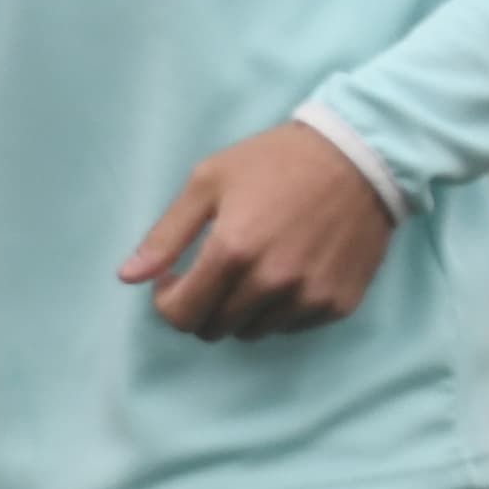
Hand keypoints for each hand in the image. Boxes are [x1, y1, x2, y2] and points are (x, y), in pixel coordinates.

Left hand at [119, 122, 397, 338]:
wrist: (360, 157)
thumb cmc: (277, 162)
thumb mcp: (209, 181)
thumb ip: (166, 234)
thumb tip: (127, 278)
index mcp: (232, 251)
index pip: (181, 315)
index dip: (167, 302)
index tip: (175, 279)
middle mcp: (270, 282)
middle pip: (214, 328)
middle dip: (202, 305)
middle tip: (214, 272)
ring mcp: (308, 296)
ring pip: (253, 331)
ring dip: (242, 310)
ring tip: (253, 270)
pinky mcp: (338, 303)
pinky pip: (292, 326)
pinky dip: (280, 309)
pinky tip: (288, 271)